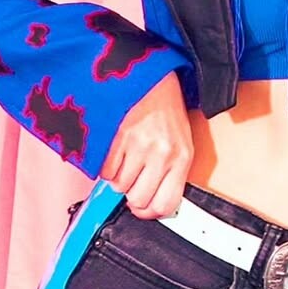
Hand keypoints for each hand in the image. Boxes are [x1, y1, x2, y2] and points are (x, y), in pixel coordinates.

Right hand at [99, 71, 193, 219]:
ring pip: (119, 187)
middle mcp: (162, 154)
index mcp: (182, 157)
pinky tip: (116, 150)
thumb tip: (152, 202)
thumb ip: (170, 172)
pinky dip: (107, 166)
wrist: (149, 75)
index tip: (143, 208)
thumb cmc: (165, 109)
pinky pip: (105, 171)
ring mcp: (139, 147)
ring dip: (119, 178)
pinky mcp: (117, 138)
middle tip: (132, 180)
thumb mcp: (180, 141)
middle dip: (132, 194)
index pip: (167, 204)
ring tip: (126, 158)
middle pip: (138, 200)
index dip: (150, 212)